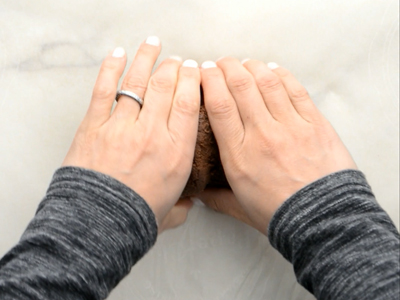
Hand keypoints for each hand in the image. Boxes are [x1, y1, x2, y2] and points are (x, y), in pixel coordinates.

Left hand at [62, 37, 200, 231]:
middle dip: (173, 67)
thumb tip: (190, 204)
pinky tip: (117, 54)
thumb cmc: (135, 219)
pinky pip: (104, 90)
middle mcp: (152, 134)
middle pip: (166, 86)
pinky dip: (110, 69)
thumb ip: (185, 206)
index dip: (192, 80)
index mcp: (176, 152)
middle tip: (176, 60)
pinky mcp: (95, 126)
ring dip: (146, 58)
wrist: (97, 225)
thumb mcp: (171, 213)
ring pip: (137, 81)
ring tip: (153, 44)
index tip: (194, 69)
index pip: (189, 103)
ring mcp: (122, 127)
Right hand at [198, 58, 356, 232]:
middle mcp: (262, 134)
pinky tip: (273, 70)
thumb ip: (216, 198)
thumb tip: (197, 195)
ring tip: (245, 63)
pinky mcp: (314, 123)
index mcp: (239, 154)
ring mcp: (290, 126)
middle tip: (221, 62)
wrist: (322, 221)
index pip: (219, 105)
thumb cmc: (280, 215)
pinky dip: (282, 75)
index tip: (203, 71)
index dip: (208, 81)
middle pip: (240, 86)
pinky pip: (295, 90)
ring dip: (253, 67)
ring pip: (267, 83)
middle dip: (227, 67)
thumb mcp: (240, 208)